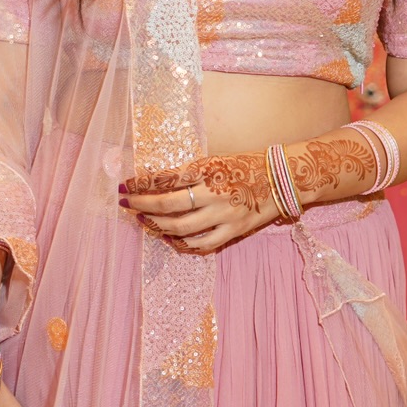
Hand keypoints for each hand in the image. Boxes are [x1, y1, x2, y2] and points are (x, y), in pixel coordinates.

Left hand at [120, 154, 280, 251]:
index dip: (141, 183)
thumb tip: (154, 183)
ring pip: (180, 227)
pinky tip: (169, 239)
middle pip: (167, 205)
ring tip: (143, 221)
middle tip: (125, 204)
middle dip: (141, 205)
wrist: (281, 178)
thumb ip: (187, 173)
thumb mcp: (213, 161)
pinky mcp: (234, 231)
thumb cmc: (243, 165)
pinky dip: (182, 244)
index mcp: (207, 170)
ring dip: (156, 226)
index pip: (165, 179)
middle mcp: (214, 193)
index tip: (124, 185)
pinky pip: (202, 245)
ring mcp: (224, 215)